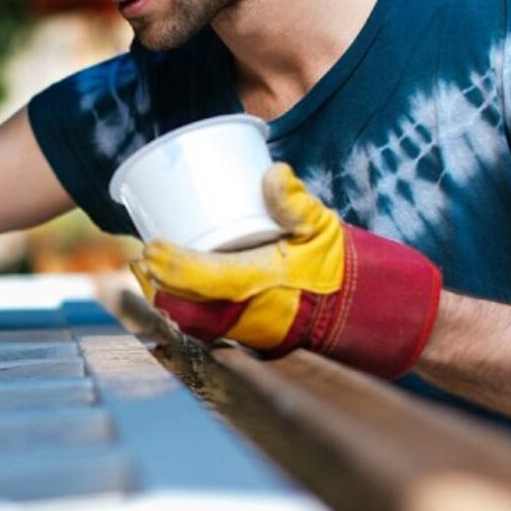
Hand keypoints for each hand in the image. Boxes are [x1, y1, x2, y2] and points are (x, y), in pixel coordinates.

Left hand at [132, 162, 440, 377]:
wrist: (370, 313)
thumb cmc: (343, 267)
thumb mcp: (322, 228)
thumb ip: (296, 202)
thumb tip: (271, 172)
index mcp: (262, 284)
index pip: (201, 278)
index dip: (169, 264)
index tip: (148, 246)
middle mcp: (249, 314)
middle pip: (185, 306)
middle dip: (156, 285)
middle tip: (140, 260)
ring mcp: (249, 331)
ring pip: (192, 321)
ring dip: (167, 300)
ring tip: (151, 275)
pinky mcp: (253, 337)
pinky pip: (207, 328)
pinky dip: (185, 312)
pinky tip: (177, 297)